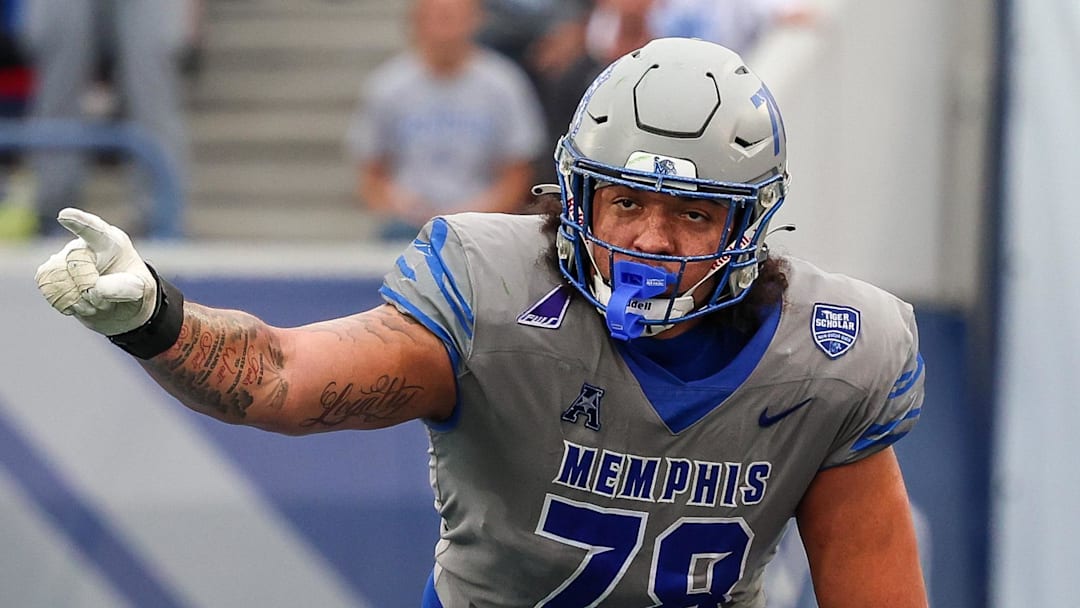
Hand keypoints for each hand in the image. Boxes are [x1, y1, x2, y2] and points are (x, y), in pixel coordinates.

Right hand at [34, 208, 157, 335]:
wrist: (119, 305)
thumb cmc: (133, 288)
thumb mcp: (142, 289)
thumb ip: (126, 287)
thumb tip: (96, 288)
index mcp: (111, 243)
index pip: (94, 230)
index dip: (79, 222)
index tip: (65, 216)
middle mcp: (84, 245)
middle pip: (75, 263)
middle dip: (89, 287)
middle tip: (104, 300)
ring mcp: (64, 258)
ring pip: (57, 275)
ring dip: (76, 298)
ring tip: (93, 302)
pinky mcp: (51, 272)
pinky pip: (46, 285)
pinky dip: (64, 301)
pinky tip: (78, 304)